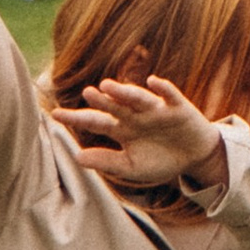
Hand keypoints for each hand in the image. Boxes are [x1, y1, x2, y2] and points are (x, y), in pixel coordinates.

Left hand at [56, 73, 223, 191]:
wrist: (194, 157)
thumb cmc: (161, 160)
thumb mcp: (132, 167)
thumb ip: (107, 161)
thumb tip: (77, 157)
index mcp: (121, 129)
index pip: (95, 122)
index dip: (77, 118)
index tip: (55, 114)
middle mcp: (135, 115)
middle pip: (114, 106)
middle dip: (101, 100)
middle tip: (87, 93)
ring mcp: (155, 110)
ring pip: (137, 98)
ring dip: (124, 92)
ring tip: (108, 86)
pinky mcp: (178, 107)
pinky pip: (169, 95)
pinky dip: (162, 88)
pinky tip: (153, 82)